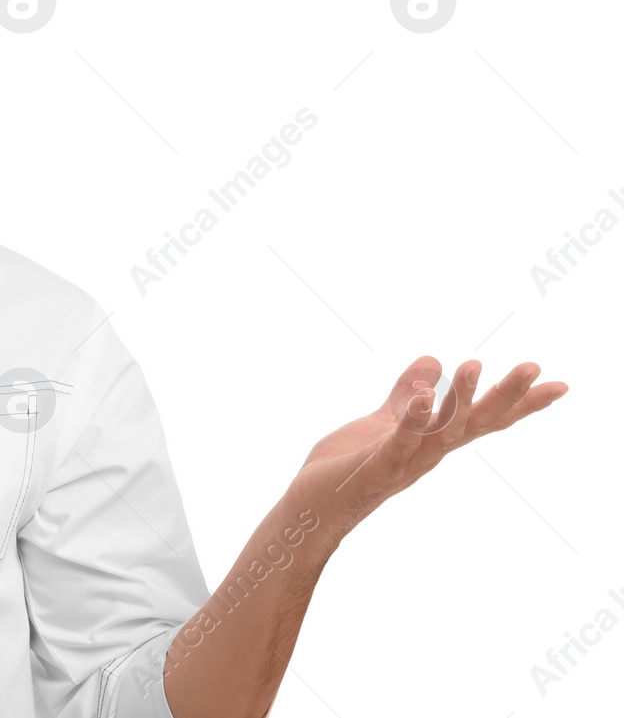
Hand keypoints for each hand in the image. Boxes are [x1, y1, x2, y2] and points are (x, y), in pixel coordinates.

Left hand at [287, 355, 567, 536]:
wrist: (310, 510)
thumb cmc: (348, 469)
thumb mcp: (382, 424)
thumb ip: (406, 396)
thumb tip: (432, 359)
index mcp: (432, 442)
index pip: (484, 420)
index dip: (520, 404)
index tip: (560, 385)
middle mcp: (427, 454)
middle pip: (475, 424)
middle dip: (505, 397)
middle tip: (534, 368)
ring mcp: (404, 463)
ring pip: (441, 431)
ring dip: (459, 400)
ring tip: (475, 365)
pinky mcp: (375, 468)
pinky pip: (398, 444)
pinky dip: (412, 422)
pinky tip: (424, 397)